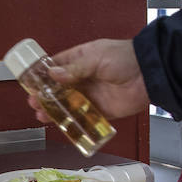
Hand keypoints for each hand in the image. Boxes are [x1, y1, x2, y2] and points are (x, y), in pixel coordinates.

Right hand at [25, 39, 149, 123]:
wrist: (149, 75)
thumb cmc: (126, 58)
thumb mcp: (97, 58)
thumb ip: (75, 68)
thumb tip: (53, 74)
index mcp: (82, 59)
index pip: (57, 66)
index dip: (43, 75)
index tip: (31, 82)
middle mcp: (85, 77)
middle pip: (59, 88)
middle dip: (45, 95)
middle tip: (34, 102)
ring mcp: (92, 94)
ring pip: (68, 104)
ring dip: (55, 109)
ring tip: (41, 114)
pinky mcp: (102, 110)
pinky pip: (83, 118)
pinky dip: (72, 122)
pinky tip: (61, 124)